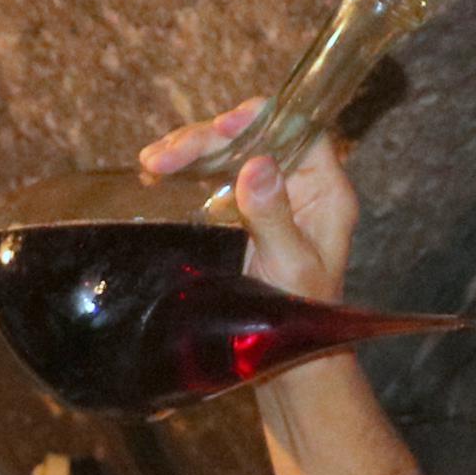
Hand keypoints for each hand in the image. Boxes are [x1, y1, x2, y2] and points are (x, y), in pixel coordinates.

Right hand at [140, 98, 357, 303]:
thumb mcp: (290, 266)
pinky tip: (154, 175)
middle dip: (207, 139)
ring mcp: (266, 196)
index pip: (298, 131)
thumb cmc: (301, 315)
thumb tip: (255, 166)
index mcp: (325, 190)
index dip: (261, 119)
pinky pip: (212, 179)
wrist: (288, 355)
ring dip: (188, 152)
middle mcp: (298, 185)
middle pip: (253, 138)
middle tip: (164, 157)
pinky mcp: (239, 213)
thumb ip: (274, 216)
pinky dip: (183, 173)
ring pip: (228, 155)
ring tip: (151, 163)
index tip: (223, 127)